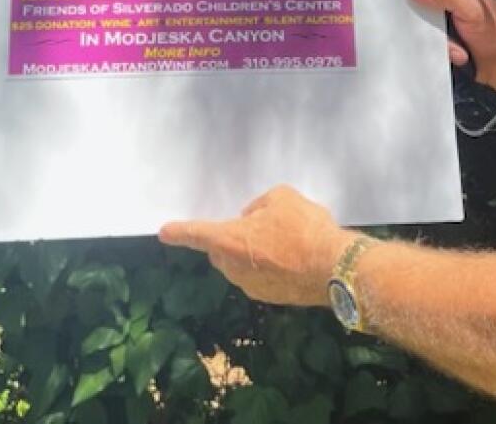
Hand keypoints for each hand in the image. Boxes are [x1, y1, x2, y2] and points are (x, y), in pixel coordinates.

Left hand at [159, 184, 352, 306]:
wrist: (333, 268)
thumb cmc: (303, 227)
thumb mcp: (281, 197)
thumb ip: (259, 205)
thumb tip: (252, 218)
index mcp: (230, 240)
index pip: (197, 234)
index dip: (179, 232)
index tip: (163, 232)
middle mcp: (234, 268)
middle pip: (221, 251)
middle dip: (229, 239)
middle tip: (255, 224)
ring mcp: (251, 287)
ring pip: (240, 265)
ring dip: (250, 253)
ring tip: (281, 238)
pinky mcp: (269, 298)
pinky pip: (259, 276)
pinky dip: (267, 266)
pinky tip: (291, 256)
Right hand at [407, 0, 495, 95]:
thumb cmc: (495, 33)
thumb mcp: (472, 9)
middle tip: (407, 11)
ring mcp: (443, 10)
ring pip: (418, 11)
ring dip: (426, 28)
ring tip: (449, 40)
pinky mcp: (440, 30)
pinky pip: (424, 31)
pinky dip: (434, 43)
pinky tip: (453, 52)